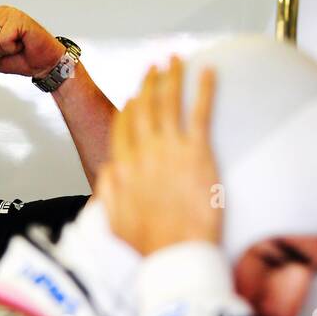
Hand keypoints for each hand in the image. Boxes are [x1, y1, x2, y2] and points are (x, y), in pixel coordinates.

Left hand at [0, 6, 63, 78]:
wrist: (44, 62)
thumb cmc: (24, 58)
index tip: (5, 51)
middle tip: (12, 48)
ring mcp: (8, 13)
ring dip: (5, 49)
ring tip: (18, 45)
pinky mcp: (18, 18)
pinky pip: (3, 39)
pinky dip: (13, 47)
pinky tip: (23, 42)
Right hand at [95, 56, 220, 255]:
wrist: (175, 255)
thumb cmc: (149, 246)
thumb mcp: (114, 222)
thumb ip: (109, 192)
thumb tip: (110, 170)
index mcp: (124, 169)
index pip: (123, 128)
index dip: (129, 110)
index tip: (134, 98)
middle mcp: (144, 154)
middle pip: (144, 108)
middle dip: (149, 83)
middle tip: (156, 67)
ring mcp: (170, 150)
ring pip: (169, 103)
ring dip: (172, 76)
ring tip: (176, 59)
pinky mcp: (198, 152)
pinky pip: (201, 112)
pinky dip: (204, 89)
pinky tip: (207, 71)